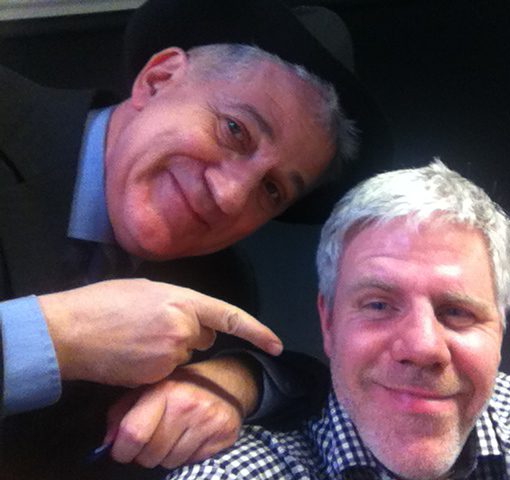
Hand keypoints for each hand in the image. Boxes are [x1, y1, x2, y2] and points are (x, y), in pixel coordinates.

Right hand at [38, 278, 281, 385]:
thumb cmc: (103, 302)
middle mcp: (183, 327)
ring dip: (170, 350)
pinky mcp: (157, 375)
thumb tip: (197, 324)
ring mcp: (171, 354)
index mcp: (182, 299)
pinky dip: (155, 366)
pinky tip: (132, 354)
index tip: (276, 345)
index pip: (230, 316)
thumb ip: (178, 304)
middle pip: (203, 337)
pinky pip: (167, 371)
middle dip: (190, 333)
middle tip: (153, 325)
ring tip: (136, 338)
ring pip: (183, 355)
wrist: (68, 331)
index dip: (257, 331)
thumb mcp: (147, 290)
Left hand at [104, 357, 258, 468]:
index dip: (122, 450)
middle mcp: (187, 405)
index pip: (133, 434)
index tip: (123, 450)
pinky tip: (190, 439)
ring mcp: (208, 420)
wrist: (227, 380)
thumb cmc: (181, 385)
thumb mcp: (147, 389)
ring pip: (170, 462)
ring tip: (172, 438)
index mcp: (164, 390)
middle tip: (151, 442)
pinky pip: (192, 462)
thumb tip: (108, 443)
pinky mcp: (224, 434)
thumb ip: (121, 413)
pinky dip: (186, 456)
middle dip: (144, 455)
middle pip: (150, 454)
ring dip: (166, 456)